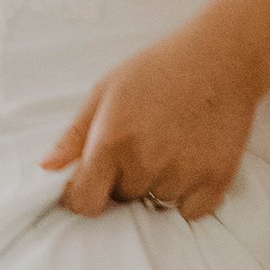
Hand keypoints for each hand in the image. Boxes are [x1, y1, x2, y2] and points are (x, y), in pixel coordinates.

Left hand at [41, 17, 265, 220]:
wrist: (222, 57)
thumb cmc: (158, 69)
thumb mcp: (106, 91)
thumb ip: (75, 135)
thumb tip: (47, 169)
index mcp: (112, 142)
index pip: (84, 201)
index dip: (82, 197)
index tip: (89, 186)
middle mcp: (146, 162)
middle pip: (121, 200)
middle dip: (122, 181)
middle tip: (141, 145)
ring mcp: (182, 174)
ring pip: (156, 204)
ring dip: (157, 185)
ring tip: (169, 147)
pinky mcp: (216, 179)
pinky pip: (190, 212)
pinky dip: (188, 197)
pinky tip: (190, 163)